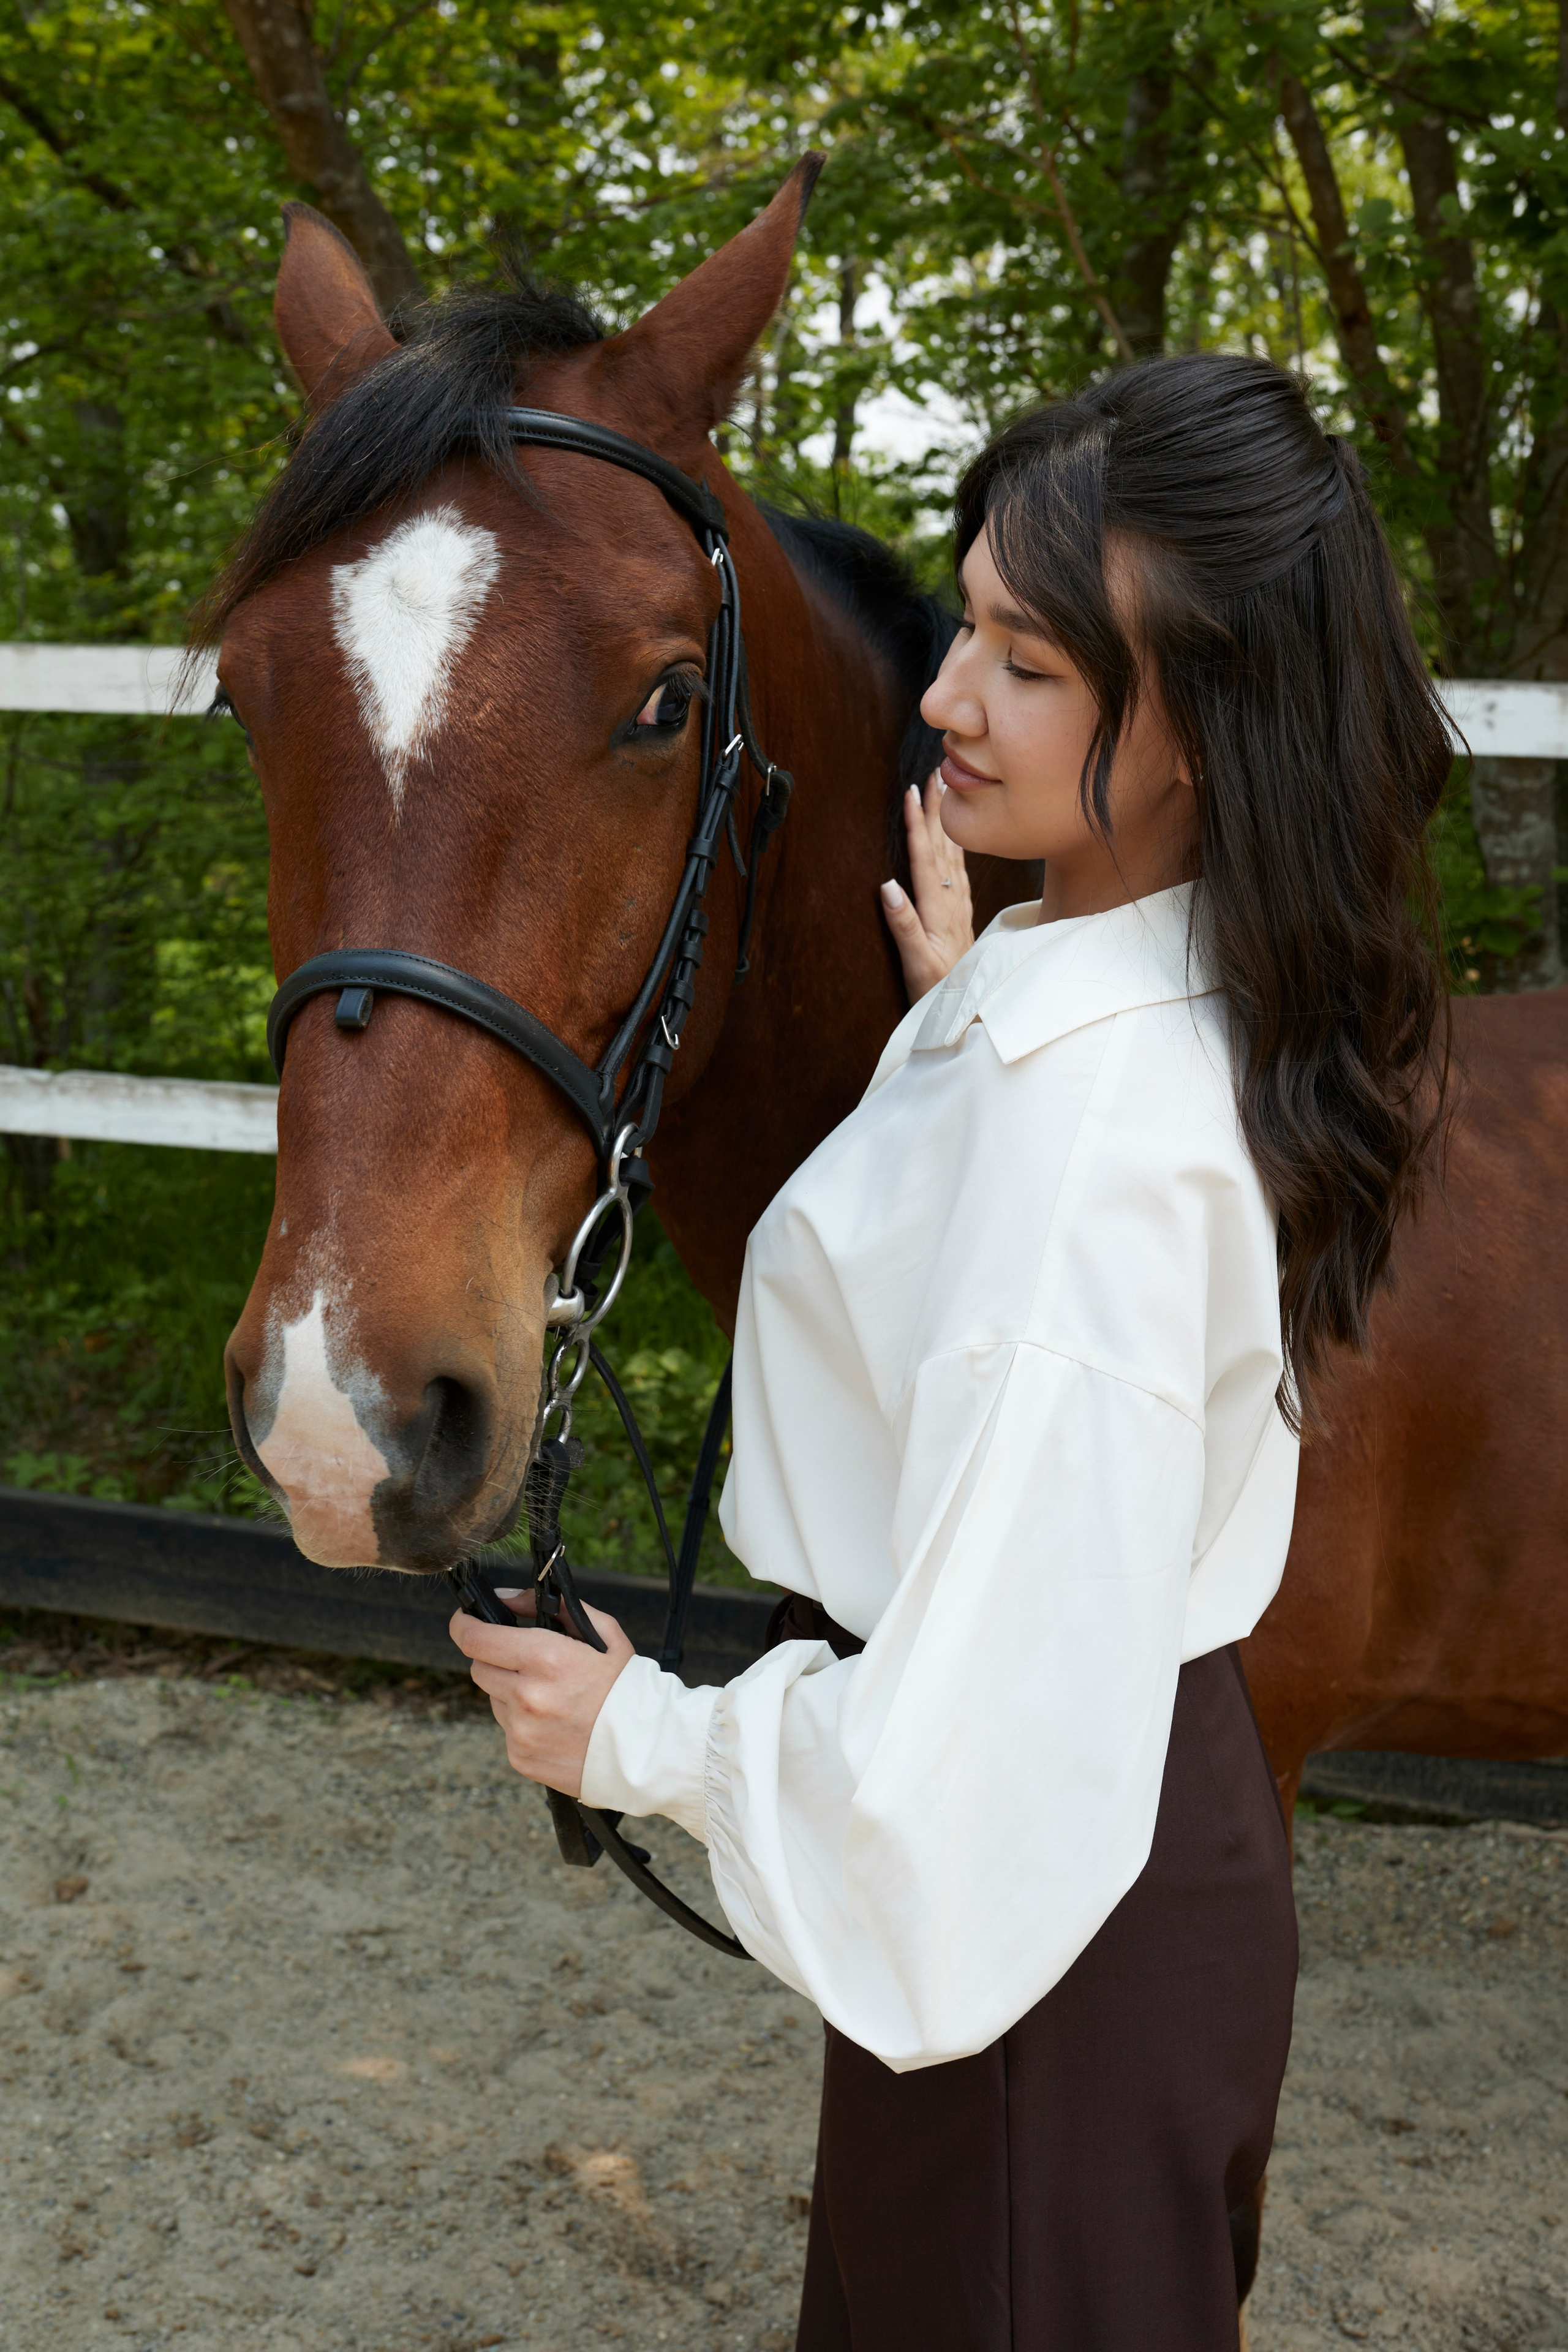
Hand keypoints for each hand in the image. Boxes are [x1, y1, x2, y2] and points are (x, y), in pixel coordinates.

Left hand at [449, 1591, 634, 1799]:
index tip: (465, 1621)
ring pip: (493, 1699)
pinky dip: (522, 1723)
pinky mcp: (520, 1758)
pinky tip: (553, 1723)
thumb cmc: (625, 1687)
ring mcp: (521, 1730)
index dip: (464, 1625)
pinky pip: (506, 1730)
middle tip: (526, 1662)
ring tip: (551, 1698)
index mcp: (545, 1658)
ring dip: (511, 1692)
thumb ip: (551, 1606)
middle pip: (479, 1667)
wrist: (645, 1750)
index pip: (474, 1638)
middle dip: (495, 1659)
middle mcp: (526, 1695)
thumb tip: (507, 1599)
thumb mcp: (601, 1632)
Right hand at [879, 772, 972, 1002]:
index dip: (918, 824)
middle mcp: (952, 902)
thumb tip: (887, 886)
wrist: (968, 1009)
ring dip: (948, 822)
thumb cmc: (936, 990)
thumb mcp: (916, 964)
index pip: (926, 858)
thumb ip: (904, 926)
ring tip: (945, 793)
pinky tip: (956, 838)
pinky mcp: (961, 914)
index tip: (912, 793)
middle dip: (939, 809)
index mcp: (938, 910)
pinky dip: (956, 847)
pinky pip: (960, 870)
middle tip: (934, 773)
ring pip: (954, 854)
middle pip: (944, 847)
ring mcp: (960, 907)